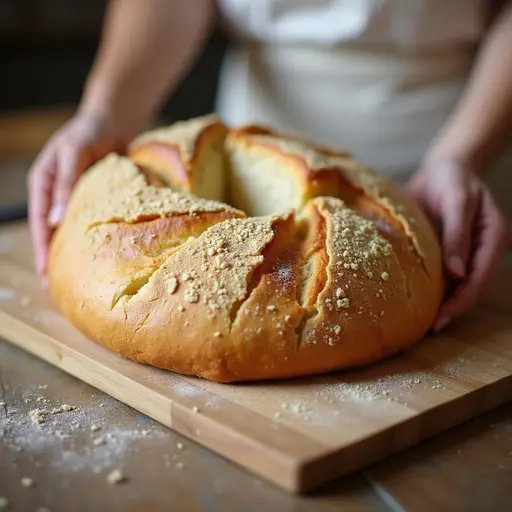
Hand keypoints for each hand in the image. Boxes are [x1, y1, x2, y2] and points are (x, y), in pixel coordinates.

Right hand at [27, 111, 131, 280]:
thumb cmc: (89, 131)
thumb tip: (53, 222)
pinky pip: (94, 222)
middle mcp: (57, 194)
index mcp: (44, 184)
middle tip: (59, 287)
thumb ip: (65, 185)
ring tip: (79, 277)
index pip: (39, 223)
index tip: (46, 273)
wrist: (114, 120)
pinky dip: (95, 238)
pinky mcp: (97, 198)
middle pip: (53, 231)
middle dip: (55, 257)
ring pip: (73, 230)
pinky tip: (102, 255)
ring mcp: (77, 198)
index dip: (42, 248)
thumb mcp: (74, 154)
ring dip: (75, 252)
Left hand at [407, 158, 510, 331]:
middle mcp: (484, 248)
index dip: (462, 299)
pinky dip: (436, 288)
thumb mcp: (455, 201)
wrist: (443, 167)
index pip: (480, 276)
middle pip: (472, 286)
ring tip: (424, 322)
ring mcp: (468, 250)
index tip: (443, 317)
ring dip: (444, 302)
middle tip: (430, 328)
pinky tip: (420, 300)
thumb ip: (456, 234)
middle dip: (453, 308)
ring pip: (459, 284)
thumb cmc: (452, 178)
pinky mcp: (452, 249)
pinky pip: (446, 273)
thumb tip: (456, 273)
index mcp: (493, 236)